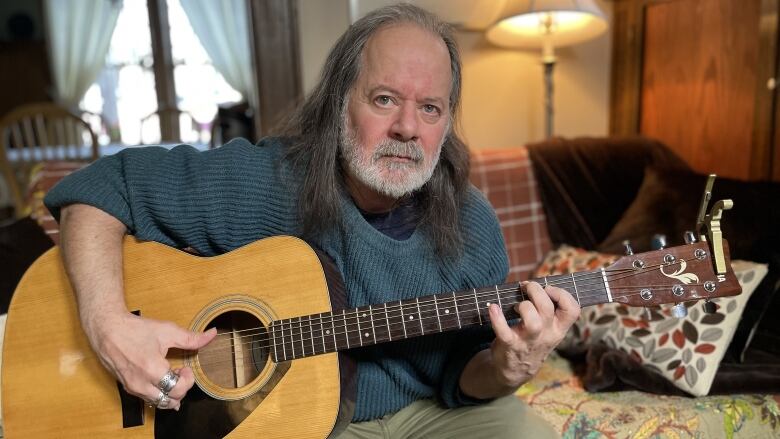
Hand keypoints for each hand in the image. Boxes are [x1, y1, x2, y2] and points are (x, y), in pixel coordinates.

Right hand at [84, 311, 216, 409]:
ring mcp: (132, 387)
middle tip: (180, 372)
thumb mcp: (167, 331)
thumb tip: (212, 335)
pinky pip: (147, 399)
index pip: (178, 390)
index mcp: (152, 370)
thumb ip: (192, 337)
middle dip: (181, 389)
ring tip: (170, 375)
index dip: (188, 380)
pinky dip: (158, 393)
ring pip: (158, 403)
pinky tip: (161, 381)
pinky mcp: (127, 387)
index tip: (186, 367)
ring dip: (169, 393)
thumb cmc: (135, 329)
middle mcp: (141, 384)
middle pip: (169, 401)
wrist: (107, 329)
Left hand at [487, 281, 579, 387]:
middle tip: (526, 287)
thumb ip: (549, 310)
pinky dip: (497, 318)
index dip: (562, 294)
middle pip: (547, 309)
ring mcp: (528, 341)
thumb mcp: (548, 329)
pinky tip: (493, 308)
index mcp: (558, 328)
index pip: (573, 310)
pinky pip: (504, 331)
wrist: (516, 370)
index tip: (548, 288)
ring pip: (533, 322)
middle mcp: (547, 335)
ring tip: (516, 306)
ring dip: (523, 306)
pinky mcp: (510, 345)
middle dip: (536, 291)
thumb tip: (539, 283)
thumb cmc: (532, 340)